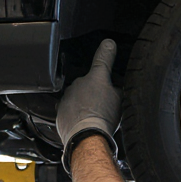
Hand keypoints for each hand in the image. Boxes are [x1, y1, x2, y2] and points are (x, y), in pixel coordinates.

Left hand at [57, 39, 121, 170]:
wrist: (86, 137)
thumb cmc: (104, 118)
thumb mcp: (120, 100)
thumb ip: (118, 88)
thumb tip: (117, 85)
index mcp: (96, 77)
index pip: (103, 59)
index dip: (107, 51)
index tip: (109, 43)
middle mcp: (79, 82)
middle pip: (88, 83)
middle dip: (95, 91)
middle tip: (104, 106)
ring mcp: (67, 96)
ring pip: (77, 96)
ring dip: (84, 104)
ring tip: (93, 119)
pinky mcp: (60, 111)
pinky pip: (69, 109)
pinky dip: (75, 115)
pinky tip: (83, 124)